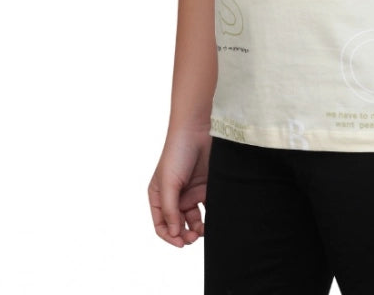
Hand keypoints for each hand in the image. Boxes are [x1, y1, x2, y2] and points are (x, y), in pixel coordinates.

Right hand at [148, 129, 210, 246]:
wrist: (198, 130)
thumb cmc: (177, 152)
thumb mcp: (169, 183)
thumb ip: (170, 209)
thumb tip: (174, 233)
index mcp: (159, 196)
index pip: (161, 224)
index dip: (170, 236)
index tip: (181, 242)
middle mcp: (174, 197)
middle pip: (178, 224)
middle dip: (185, 234)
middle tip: (194, 237)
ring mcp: (191, 192)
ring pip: (194, 219)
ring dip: (198, 228)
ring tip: (204, 230)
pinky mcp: (206, 187)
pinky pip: (208, 208)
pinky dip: (210, 216)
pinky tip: (214, 219)